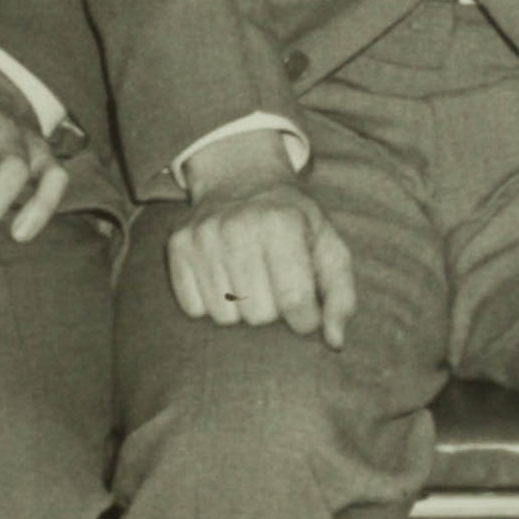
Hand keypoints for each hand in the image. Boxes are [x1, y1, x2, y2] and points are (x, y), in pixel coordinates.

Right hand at [165, 172, 353, 341]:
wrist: (241, 177)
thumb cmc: (293, 223)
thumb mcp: (329, 248)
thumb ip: (341, 296)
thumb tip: (335, 341)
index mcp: (282, 223)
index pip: (295, 302)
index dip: (306, 318)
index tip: (306, 308)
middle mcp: (238, 226)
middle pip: (258, 315)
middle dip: (273, 310)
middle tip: (274, 282)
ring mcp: (202, 235)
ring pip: (224, 317)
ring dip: (241, 308)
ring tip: (249, 279)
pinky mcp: (177, 246)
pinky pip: (194, 308)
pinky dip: (211, 302)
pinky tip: (224, 276)